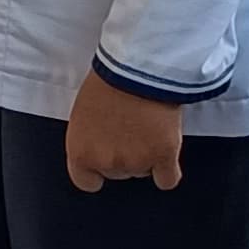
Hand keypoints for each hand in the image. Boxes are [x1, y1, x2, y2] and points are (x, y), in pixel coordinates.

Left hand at [63, 70, 181, 191]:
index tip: (105, 158)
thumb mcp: (83, 112)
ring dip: (146, 156)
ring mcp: (136, 161)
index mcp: (81, 152)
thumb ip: (90, 138)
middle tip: (129, 129)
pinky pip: (167, 179)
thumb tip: (100, 144)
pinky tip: (166, 154)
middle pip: (117, 174)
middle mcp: (107, 162)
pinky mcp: (163, 156)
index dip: (97, 170)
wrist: (135, 67)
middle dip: (123, 155)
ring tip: (146, 126)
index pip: (86, 181)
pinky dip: (168, 170)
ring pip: (143, 172)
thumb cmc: (107, 80)